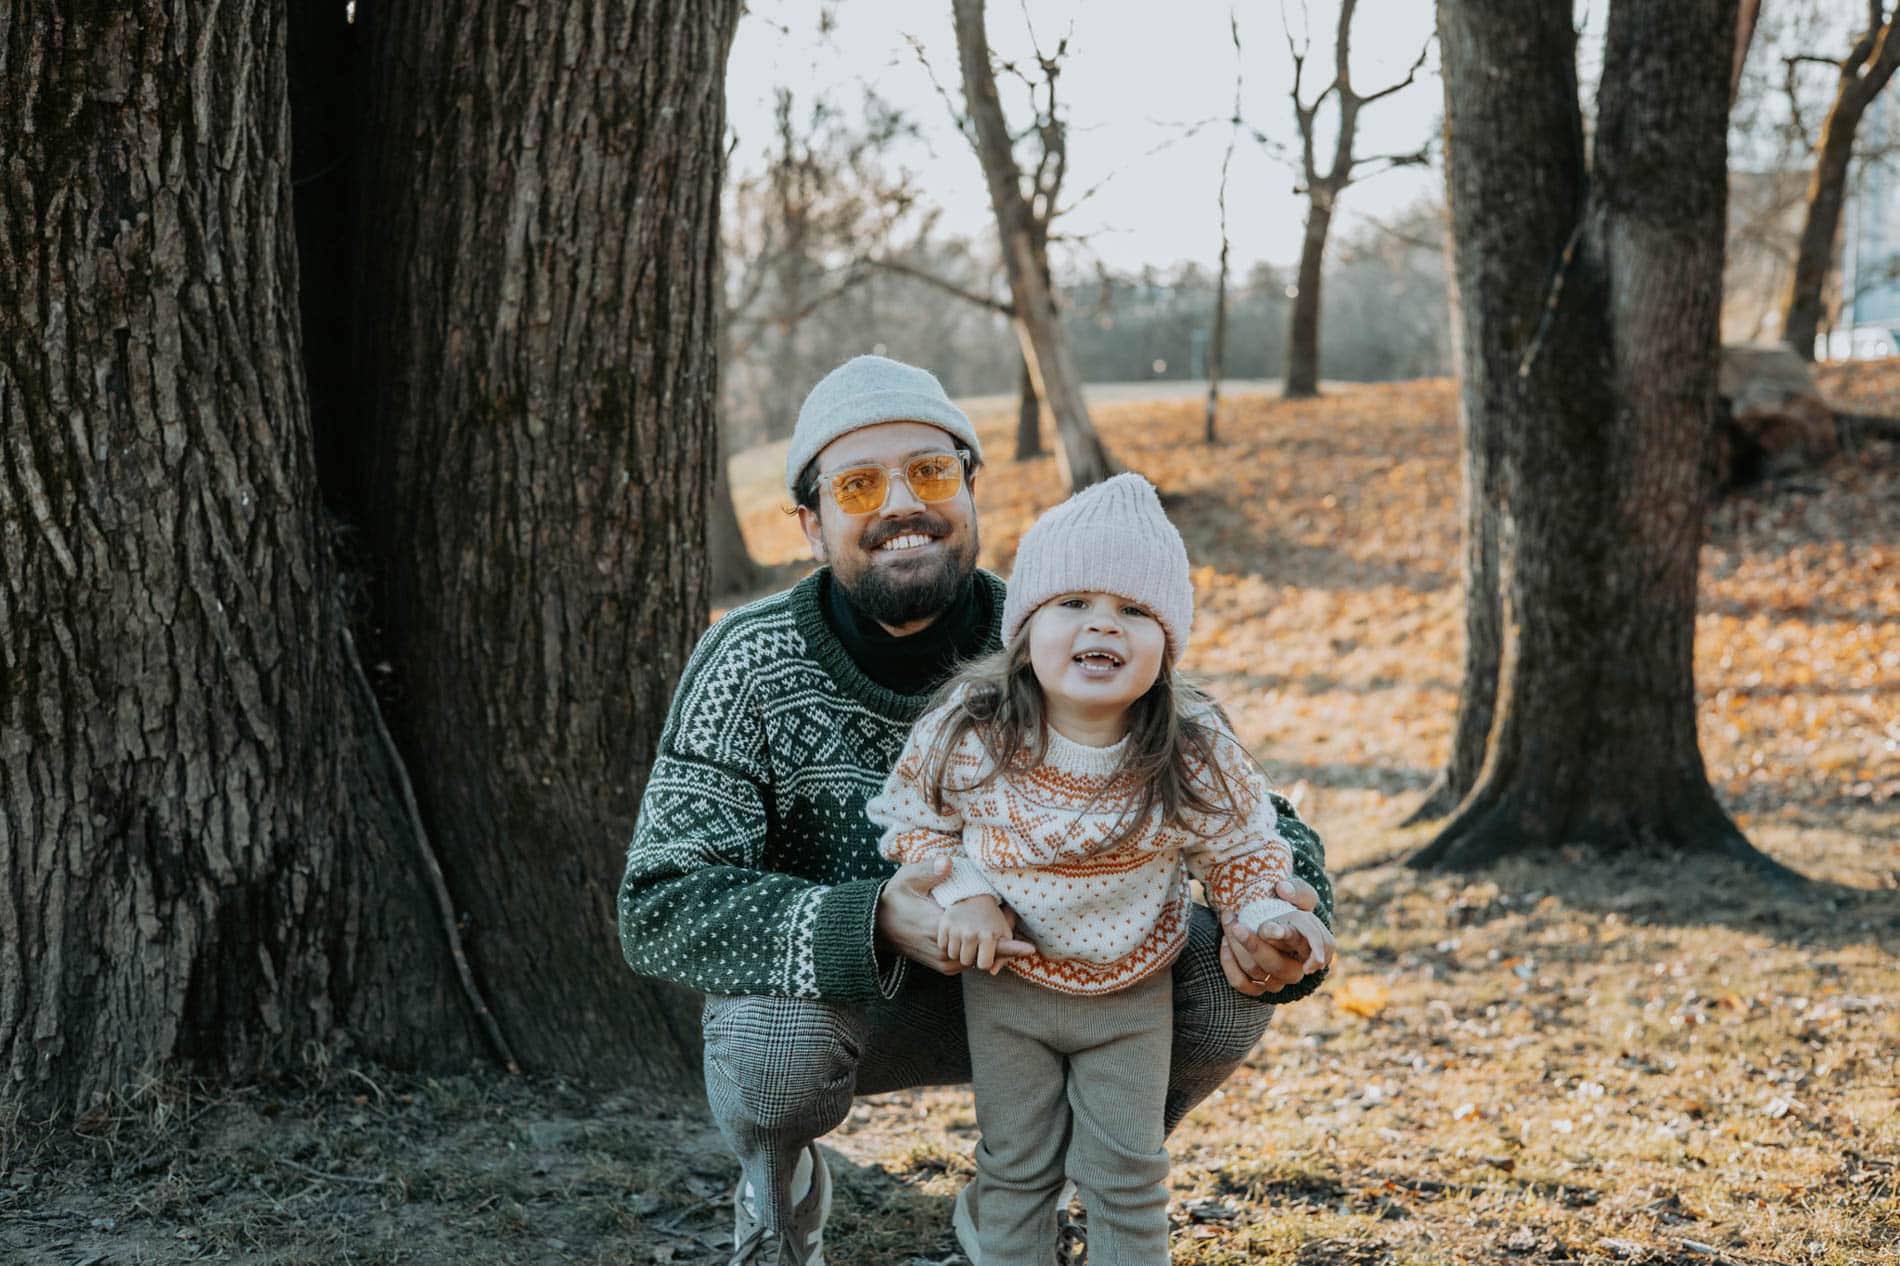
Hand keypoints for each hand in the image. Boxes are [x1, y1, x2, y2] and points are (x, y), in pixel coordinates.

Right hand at [877, 858, 1034, 974]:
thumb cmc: (895, 899)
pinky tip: (986, 931)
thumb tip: (948, 863)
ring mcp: (944, 962)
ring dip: (992, 944)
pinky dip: (982, 949)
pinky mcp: (944, 966)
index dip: (1005, 942)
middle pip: (985, 953)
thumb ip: (927, 870)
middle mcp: (944, 953)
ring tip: (1001, 918)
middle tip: (1010, 912)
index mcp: (938, 930)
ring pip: (980, 958)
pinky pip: (971, 961)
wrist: (877, 926)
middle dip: (1002, 937)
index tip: (1028, 946)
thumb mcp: (907, 878)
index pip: (978, 942)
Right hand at [938, 894, 1013, 973]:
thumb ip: (1004, 955)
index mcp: (988, 936)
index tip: (985, 954)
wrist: (975, 894)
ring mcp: (955, 930)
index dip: (985, 961)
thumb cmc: (991, 916)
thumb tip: (993, 972)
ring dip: (958, 950)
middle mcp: (970, 934)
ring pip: (953, 955)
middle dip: (970, 956)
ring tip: (964, 938)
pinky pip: (943, 946)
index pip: (984, 965)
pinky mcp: (943, 925)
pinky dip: (948, 943)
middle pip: (966, 961)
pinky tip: (955, 933)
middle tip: (974, 943)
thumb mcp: (1003, 933)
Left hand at [1220, 878, 1334, 996]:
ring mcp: (1278, 979)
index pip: (1306, 947)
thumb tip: (1283, 889)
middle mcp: (1297, 967)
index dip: (1286, 939)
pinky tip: (1225, 944)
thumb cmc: (1288, 906)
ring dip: (1236, 946)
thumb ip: (1297, 889)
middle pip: (1277, 966)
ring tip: (1230, 923)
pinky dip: (1229, 964)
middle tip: (1236, 924)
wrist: (1269, 919)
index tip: (1266, 928)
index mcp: (1309, 944)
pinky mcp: (1258, 987)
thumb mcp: (1299, 893)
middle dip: (1253, 945)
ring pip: (1255, 971)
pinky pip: (1241, 983)